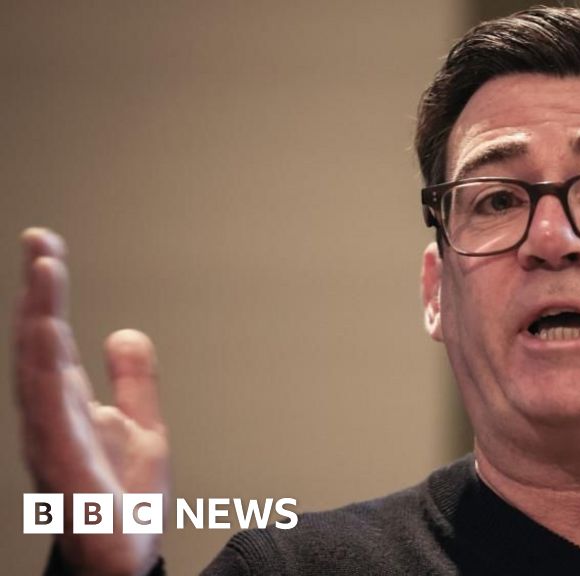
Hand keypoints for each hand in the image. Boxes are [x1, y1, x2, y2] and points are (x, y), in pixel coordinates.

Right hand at [14, 228, 168, 574]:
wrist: (124, 556)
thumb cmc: (123, 498)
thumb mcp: (141, 425)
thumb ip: (133, 380)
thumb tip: (125, 331)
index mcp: (68, 403)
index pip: (53, 336)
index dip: (47, 291)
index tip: (44, 243)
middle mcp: (52, 417)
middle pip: (39, 345)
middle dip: (39, 294)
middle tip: (40, 244)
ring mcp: (53, 442)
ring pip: (38, 372)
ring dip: (40, 321)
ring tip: (44, 275)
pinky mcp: (65, 470)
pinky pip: (52, 418)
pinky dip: (48, 379)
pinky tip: (49, 343)